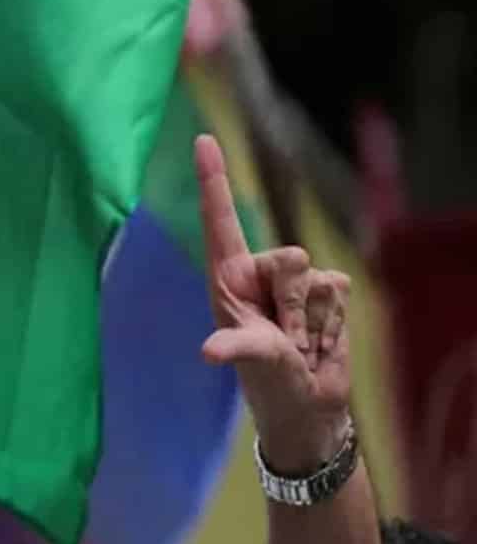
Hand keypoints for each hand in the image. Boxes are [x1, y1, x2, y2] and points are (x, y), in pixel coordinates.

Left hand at [194, 135, 351, 471]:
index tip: (202, 139)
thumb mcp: (251, 362)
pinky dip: (333, 322)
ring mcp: (296, 283)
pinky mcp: (328, 294)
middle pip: (289, 257)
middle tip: (284, 337)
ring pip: (318, 276)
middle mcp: (260, 272)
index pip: (220, 221)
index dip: (214, 180)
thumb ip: (239, 347)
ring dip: (313, 318)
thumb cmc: (266, 381)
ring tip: (299, 342)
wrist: (308, 404)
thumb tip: (211, 351)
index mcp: (228, 279)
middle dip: (292, 303)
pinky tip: (321, 341)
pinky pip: (340, 289)